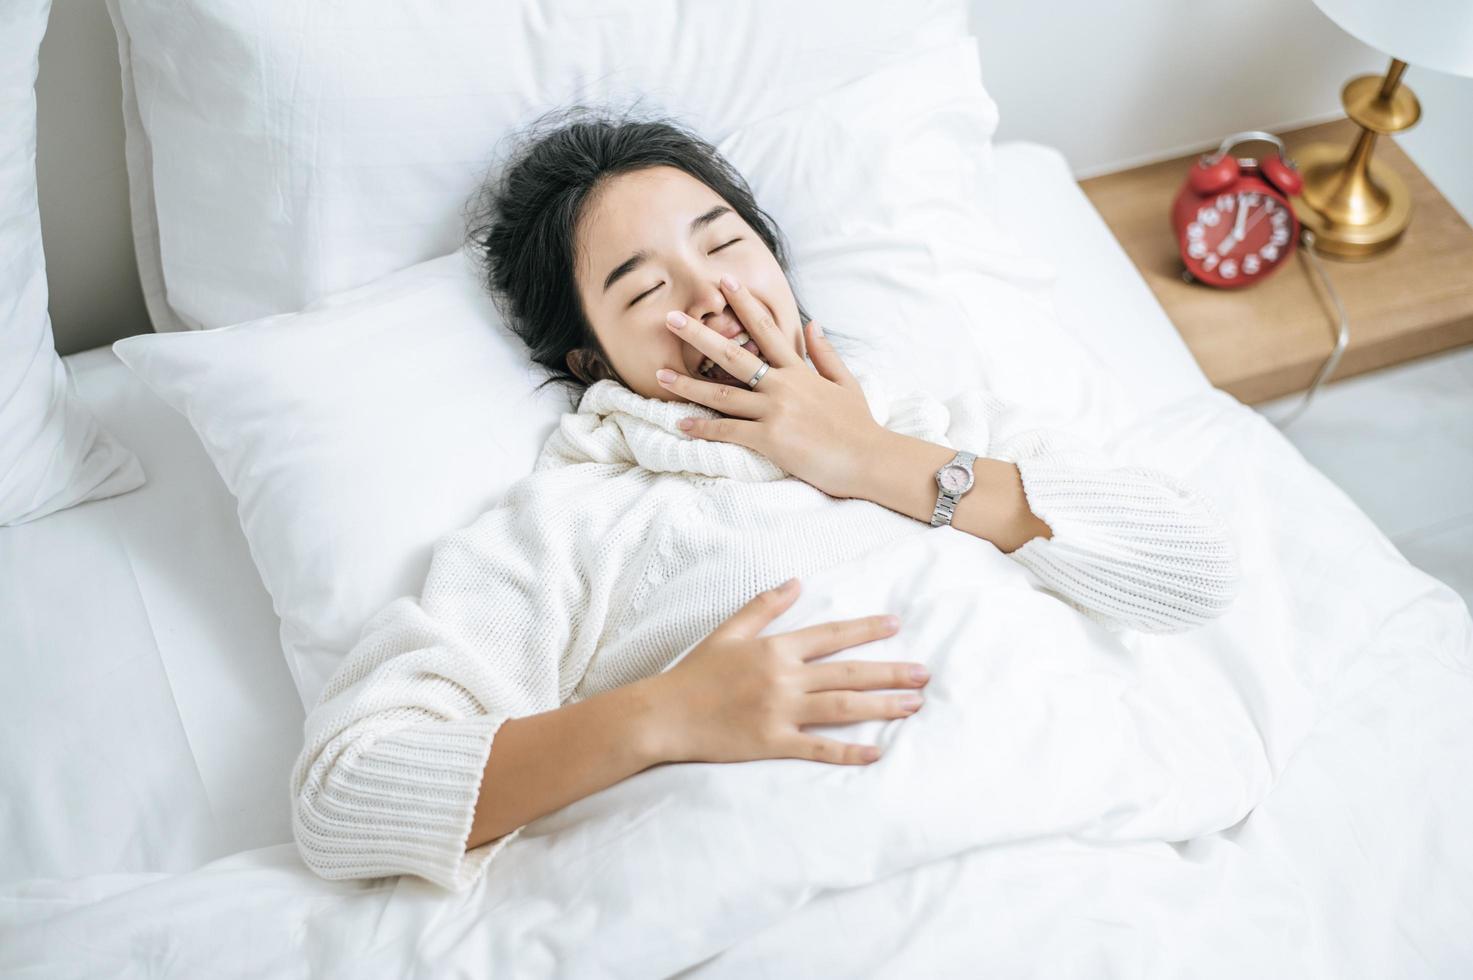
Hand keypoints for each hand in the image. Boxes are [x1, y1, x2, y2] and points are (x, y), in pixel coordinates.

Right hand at [644, 577, 928, 765]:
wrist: (663, 714)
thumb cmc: (694, 674)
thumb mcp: (728, 633)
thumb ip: (763, 607)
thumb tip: (795, 582)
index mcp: (775, 649)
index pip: (830, 636)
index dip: (865, 630)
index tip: (895, 626)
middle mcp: (783, 678)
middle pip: (848, 673)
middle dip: (890, 673)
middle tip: (924, 674)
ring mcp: (780, 712)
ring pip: (842, 709)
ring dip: (882, 706)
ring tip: (913, 705)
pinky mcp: (772, 743)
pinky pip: (818, 749)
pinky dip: (848, 751)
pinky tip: (877, 752)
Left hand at [656, 276, 884, 498]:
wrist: (871, 459)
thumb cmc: (859, 426)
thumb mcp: (846, 383)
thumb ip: (826, 353)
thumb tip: (814, 323)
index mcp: (799, 370)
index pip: (766, 330)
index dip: (743, 304)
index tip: (723, 283)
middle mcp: (783, 385)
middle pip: (733, 356)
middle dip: (699, 336)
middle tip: (672, 320)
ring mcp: (775, 411)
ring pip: (722, 395)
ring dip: (688, 385)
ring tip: (659, 376)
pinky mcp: (771, 439)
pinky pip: (729, 431)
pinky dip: (703, 428)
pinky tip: (681, 424)